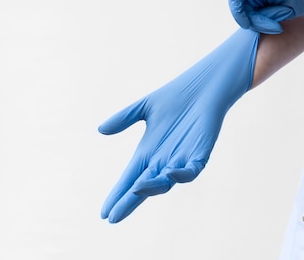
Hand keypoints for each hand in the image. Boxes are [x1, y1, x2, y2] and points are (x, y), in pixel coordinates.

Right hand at [98, 29, 258, 222]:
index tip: (104, 212)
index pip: (130, 178)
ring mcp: (183, 158)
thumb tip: (100, 130)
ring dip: (153, 187)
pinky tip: (171, 173)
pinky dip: (182, 174)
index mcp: (149, 152)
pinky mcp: (201, 153)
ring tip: (137, 191)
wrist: (203, 87)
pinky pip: (192, 170)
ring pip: (166, 181)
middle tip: (114, 216)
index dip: (118, 194)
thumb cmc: (176, 97)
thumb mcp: (145, 107)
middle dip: (129, 200)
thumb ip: (125, 118)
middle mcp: (164, 159)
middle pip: (144, 186)